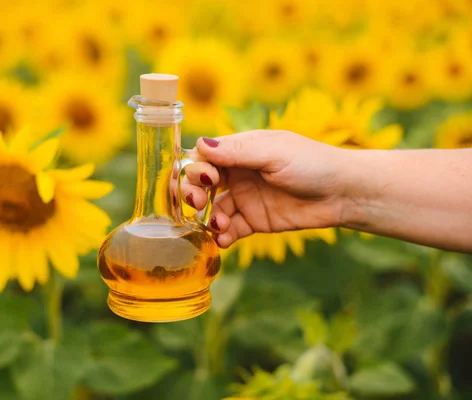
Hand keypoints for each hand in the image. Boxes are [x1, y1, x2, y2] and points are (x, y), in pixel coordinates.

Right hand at [181, 130, 347, 247]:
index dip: (196, 168)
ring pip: (213, 209)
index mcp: (240, 150)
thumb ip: (237, 152)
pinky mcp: (255, 220)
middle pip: (201, 183)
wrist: (344, 193)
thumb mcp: (274, 153)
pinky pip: (230, 229)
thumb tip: (200, 144)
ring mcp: (246, 198)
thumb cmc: (313, 163)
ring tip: (220, 226)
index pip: (204, 157)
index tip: (205, 179)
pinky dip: (223, 235)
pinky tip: (225, 239)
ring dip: (209, 218)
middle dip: (192, 193)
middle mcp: (238, 173)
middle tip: (197, 203)